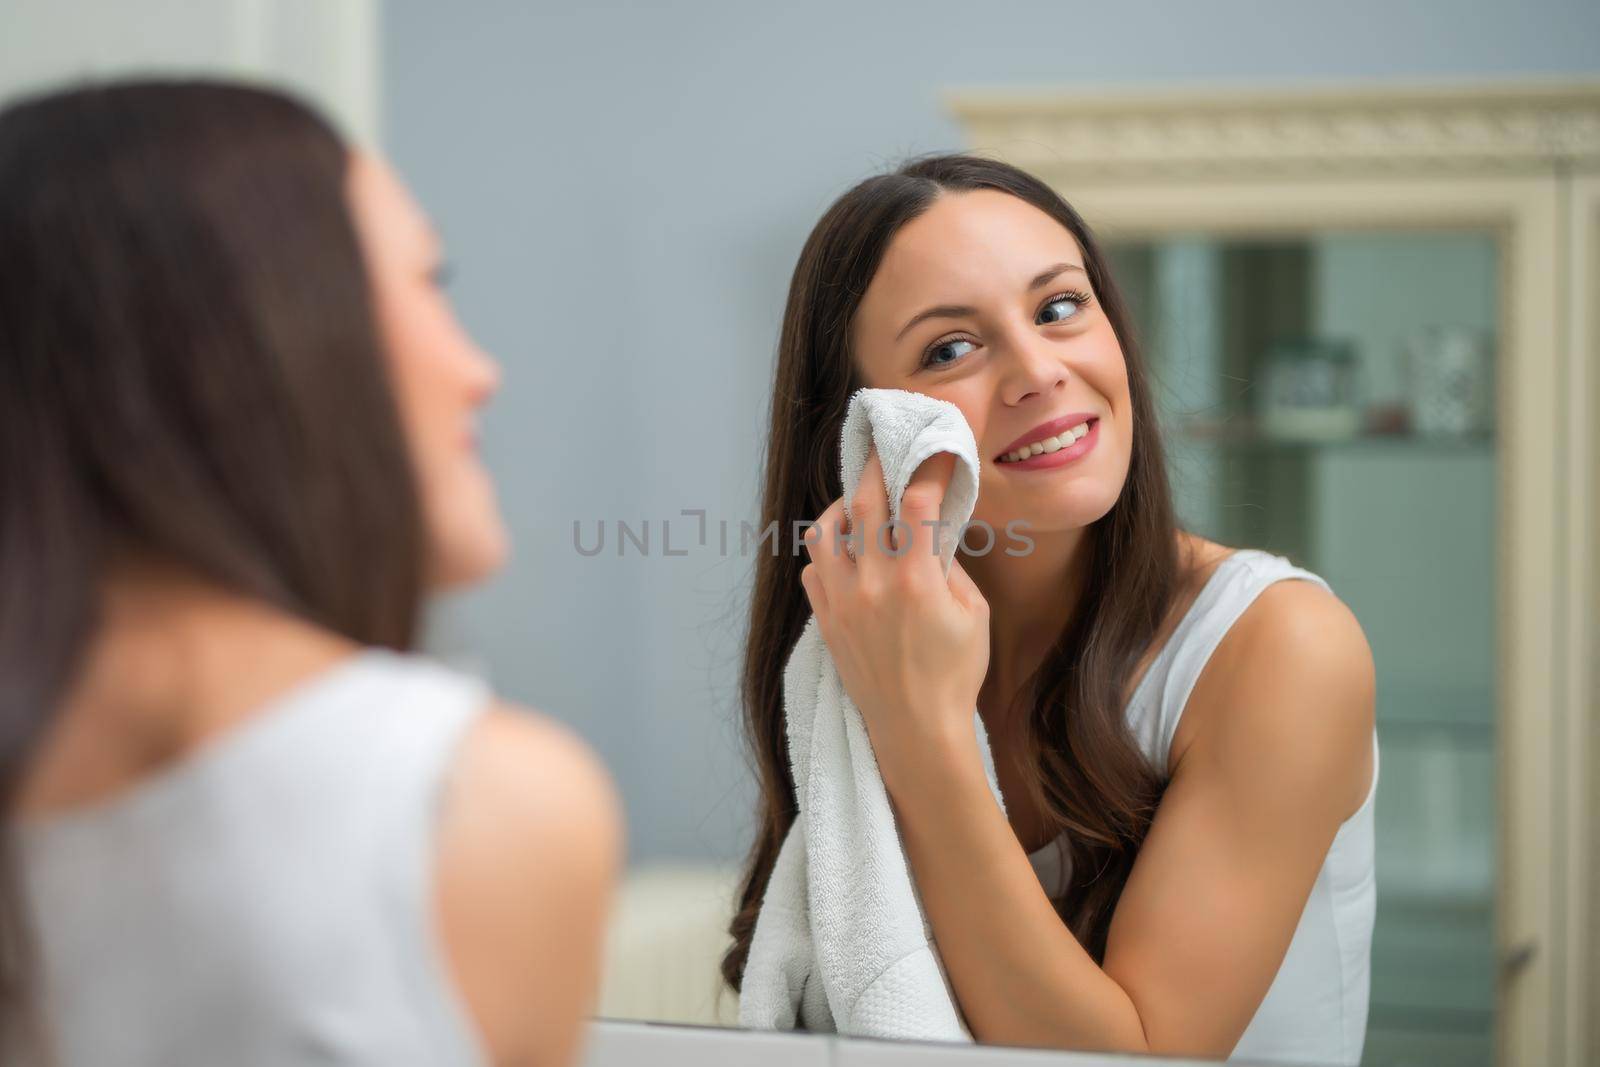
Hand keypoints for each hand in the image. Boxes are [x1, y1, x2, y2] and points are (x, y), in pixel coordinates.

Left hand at [800, 450, 990, 784]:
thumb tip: (932, 532)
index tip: (935, 453)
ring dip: (842, 509)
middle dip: (876, 468)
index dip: (927, 468)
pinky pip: (813, 569)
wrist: (915, 729)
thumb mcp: (973, 613)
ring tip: (859, 507)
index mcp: (915, 580)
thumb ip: (950, 565)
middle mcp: (871, 583)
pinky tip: (847, 554)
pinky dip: (827, 552)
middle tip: (885, 453)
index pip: (915, 501)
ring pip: (824, 531)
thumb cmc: (954, 674)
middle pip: (864, 502)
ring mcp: (841, 601)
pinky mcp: (825, 620)